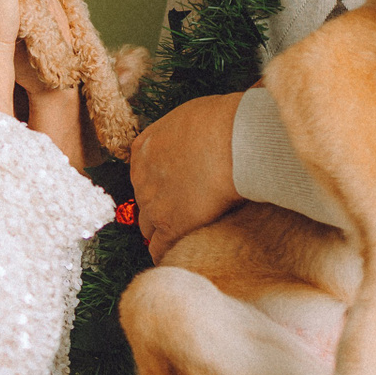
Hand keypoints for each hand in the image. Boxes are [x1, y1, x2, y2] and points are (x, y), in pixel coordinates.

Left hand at [130, 91, 245, 261]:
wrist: (234, 141)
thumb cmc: (222, 122)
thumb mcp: (190, 117)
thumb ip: (181, 135)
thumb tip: (195, 140)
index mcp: (143, 148)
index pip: (142, 174)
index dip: (159, 183)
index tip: (174, 189)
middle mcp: (141, 177)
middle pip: (145, 200)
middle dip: (160, 206)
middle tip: (184, 211)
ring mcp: (153, 204)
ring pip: (149, 227)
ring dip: (163, 231)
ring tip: (182, 237)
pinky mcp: (171, 226)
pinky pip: (160, 249)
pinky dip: (168, 253)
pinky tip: (180, 256)